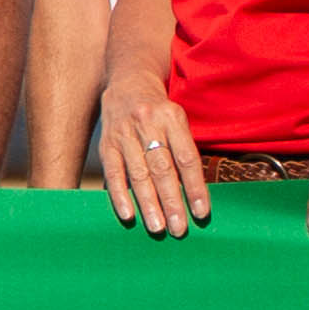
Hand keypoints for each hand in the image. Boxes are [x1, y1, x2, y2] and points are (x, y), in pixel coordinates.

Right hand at [96, 70, 211, 239]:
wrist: (128, 80)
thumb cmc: (160, 110)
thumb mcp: (177, 119)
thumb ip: (184, 150)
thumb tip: (195, 194)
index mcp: (172, 117)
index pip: (187, 158)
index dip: (195, 187)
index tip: (201, 213)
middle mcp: (148, 122)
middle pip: (162, 168)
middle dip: (172, 201)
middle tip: (179, 229)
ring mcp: (124, 132)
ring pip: (138, 173)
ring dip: (148, 203)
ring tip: (158, 227)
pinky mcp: (107, 142)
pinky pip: (114, 172)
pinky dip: (120, 195)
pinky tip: (128, 215)